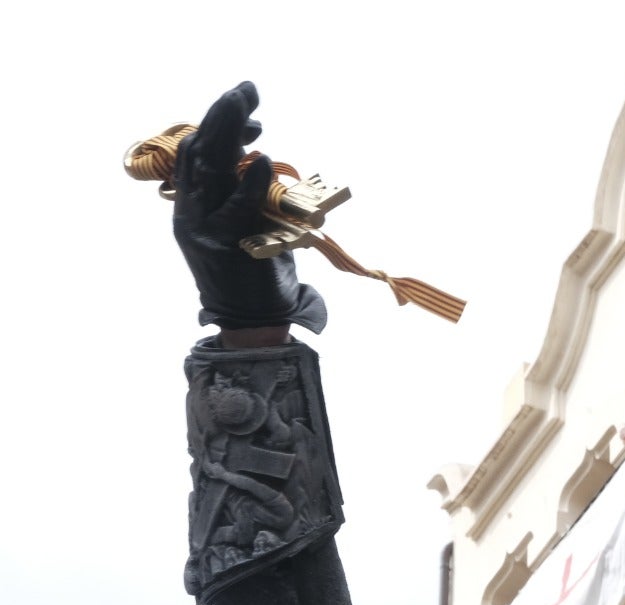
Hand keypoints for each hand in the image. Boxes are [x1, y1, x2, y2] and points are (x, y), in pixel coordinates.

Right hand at [173, 82, 325, 332]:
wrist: (253, 322)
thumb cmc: (254, 274)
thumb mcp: (243, 227)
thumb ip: (244, 196)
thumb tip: (257, 159)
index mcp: (192, 206)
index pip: (197, 154)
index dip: (218, 126)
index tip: (249, 110)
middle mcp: (191, 214)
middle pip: (200, 154)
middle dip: (222, 117)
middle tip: (245, 90)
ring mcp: (204, 230)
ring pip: (210, 174)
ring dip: (229, 136)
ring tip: (246, 107)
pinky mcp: (224, 248)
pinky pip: (236, 209)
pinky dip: (250, 182)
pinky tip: (262, 160)